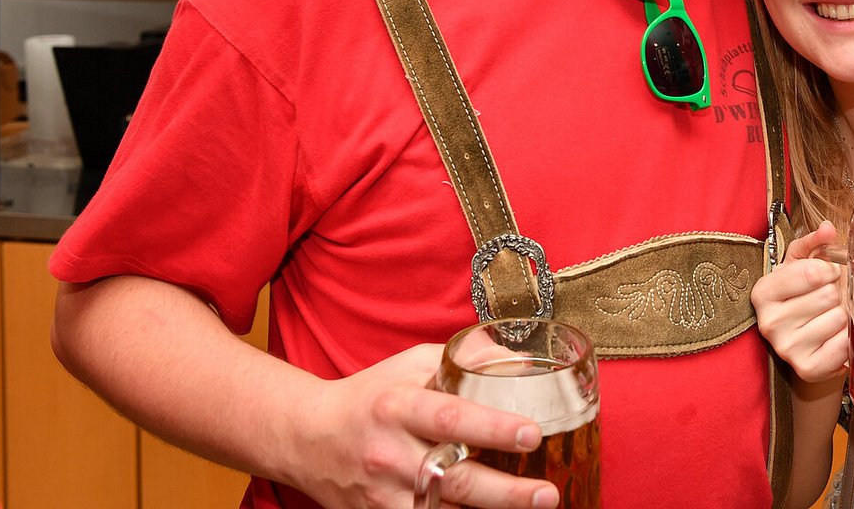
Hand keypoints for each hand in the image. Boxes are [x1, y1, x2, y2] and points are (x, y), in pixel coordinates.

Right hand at [298, 343, 556, 508]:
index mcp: (398, 407)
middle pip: (455, 479)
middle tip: (547, 494)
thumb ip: (464, 359)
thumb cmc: (370, 396)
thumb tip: (523, 359)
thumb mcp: (412, 364)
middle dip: (506, 492)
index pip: (449, 418)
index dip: (492, 428)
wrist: (306, 437)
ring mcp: (383, 496)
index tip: (532, 434)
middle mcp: (390, 455)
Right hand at [751, 222, 849, 384]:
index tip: (826, 275)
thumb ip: (814, 242)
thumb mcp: (802, 264)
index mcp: (763, 291)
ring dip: (843, 315)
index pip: (812, 272)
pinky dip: (848, 338)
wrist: (804, 340)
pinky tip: (837, 336)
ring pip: (838, 319)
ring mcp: (786, 348)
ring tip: (831, 317)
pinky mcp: (806, 369)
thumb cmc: (802, 295)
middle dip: (836, 293)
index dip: (829, 270)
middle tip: (829, 299)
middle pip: (827, 296)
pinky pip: (844, 346)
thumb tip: (828, 228)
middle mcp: (768, 322)